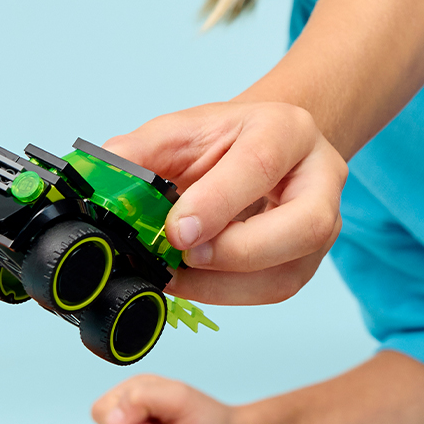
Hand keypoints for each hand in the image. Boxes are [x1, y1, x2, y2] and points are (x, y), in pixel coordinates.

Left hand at [105, 101, 346, 305]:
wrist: (262, 148)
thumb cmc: (227, 140)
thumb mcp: (183, 130)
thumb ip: (141, 150)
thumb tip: (100, 175)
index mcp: (288, 130)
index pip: (261, 164)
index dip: (217, 202)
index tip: (175, 230)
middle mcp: (320, 178)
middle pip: (305, 225)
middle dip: (237, 251)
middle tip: (184, 256)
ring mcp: (324, 224)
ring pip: (290, 271)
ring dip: (225, 284)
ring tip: (176, 273)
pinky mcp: (308, 261)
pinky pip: (275, 290)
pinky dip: (227, 293)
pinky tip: (193, 281)